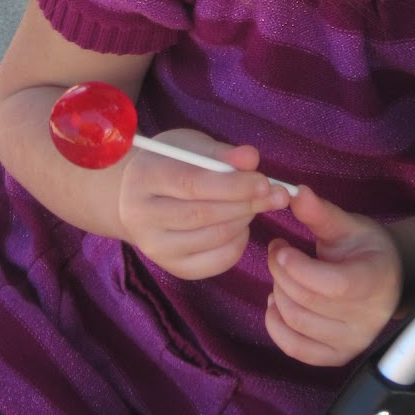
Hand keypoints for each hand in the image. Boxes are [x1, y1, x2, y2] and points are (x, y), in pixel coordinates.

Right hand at [115, 130, 289, 278]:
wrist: (137, 195)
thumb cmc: (171, 163)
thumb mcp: (191, 147)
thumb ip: (221, 153)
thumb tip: (252, 158)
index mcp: (144, 178)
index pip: (192, 184)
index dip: (233, 184)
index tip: (265, 181)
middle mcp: (142, 217)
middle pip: (202, 214)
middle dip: (246, 204)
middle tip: (276, 194)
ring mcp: (154, 247)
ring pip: (211, 239)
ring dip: (244, 221)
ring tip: (257, 204)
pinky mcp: (170, 267)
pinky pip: (213, 262)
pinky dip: (237, 245)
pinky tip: (241, 227)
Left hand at [265, 188, 402, 366]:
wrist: (389, 278)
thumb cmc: (367, 249)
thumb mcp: (348, 225)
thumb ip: (321, 213)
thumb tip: (296, 193)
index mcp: (374, 281)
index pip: (332, 285)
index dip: (299, 268)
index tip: (281, 249)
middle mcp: (365, 319)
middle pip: (306, 301)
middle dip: (280, 272)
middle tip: (277, 250)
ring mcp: (351, 342)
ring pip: (296, 321)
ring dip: (277, 292)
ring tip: (280, 272)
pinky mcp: (336, 356)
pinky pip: (295, 347)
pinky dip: (276, 324)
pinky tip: (276, 301)